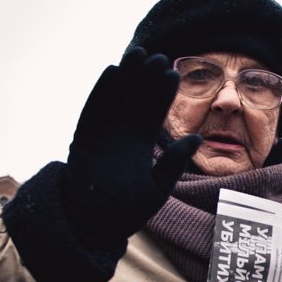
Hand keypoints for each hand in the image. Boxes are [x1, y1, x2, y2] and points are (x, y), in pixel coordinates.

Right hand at [62, 47, 200, 248]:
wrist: (93, 226)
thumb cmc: (124, 213)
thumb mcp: (158, 188)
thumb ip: (174, 163)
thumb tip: (197, 138)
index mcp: (140, 146)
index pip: (154, 113)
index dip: (162, 94)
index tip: (173, 74)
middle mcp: (121, 137)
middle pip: (135, 100)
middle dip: (146, 79)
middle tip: (159, 56)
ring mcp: (102, 135)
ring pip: (116, 99)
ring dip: (126, 78)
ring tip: (138, 55)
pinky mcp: (83, 138)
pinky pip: (93, 110)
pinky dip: (101, 91)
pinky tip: (112, 72)